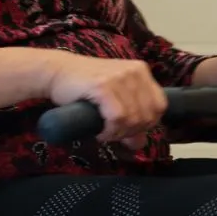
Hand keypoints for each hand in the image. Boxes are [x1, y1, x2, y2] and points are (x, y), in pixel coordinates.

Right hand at [45, 53, 165, 148]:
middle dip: (131, 131)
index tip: (128, 129)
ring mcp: (120, 77)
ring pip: (133, 119)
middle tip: (113, 133)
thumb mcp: (114, 100)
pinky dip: (109, 131)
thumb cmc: (85, 87)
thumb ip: (130, 118)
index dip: (147, 124)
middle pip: (148, 115)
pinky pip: (118, 118)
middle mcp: (135, 72)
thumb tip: (140, 144)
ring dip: (118, 133)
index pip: (160, 106)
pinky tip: (99, 132)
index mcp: (142, 71)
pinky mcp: (104, 86)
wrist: (56, 72)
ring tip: (104, 132)